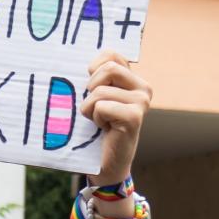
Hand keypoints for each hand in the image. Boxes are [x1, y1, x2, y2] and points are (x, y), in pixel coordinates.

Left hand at [80, 53, 150, 184]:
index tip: (92, 88)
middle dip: (91, 88)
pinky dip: (95, 118)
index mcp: (135, 79)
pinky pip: (101, 106)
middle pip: (108, 68)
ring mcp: (141, 102)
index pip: (111, 55)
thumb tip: (75, 54)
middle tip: (95, 107)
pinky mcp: (134, 118)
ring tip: (100, 121)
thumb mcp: (96, 96)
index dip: (94, 69)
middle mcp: (143, 88)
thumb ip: (96, 76)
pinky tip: (104, 129)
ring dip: (90, 108)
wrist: (106, 164)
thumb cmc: (96, 128)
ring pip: (100, 90)